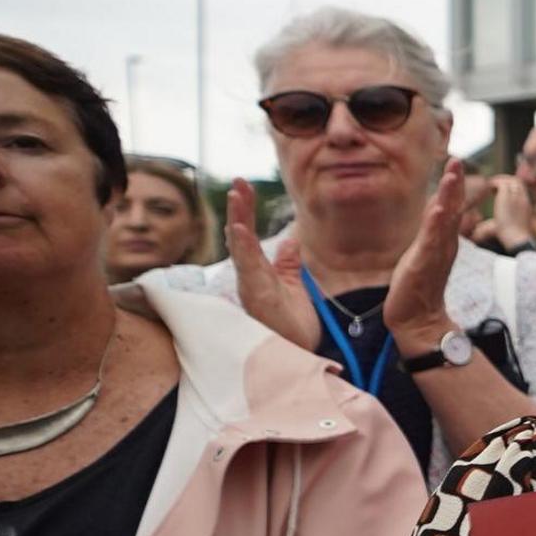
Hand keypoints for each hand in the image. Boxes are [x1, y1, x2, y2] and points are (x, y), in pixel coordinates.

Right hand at [226, 180, 321, 350]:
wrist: (298, 354)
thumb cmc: (292, 326)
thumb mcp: (293, 287)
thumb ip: (288, 264)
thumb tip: (290, 240)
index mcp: (260, 272)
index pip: (250, 236)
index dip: (246, 212)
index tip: (245, 187)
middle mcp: (251, 277)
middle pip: (241, 237)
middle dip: (239, 209)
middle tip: (239, 181)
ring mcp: (252, 287)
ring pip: (241, 248)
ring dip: (239, 221)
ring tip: (237, 196)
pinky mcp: (257, 297)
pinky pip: (248, 269)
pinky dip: (243, 248)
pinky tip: (238, 229)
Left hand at [383, 161, 473, 359]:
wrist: (418, 320)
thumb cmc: (418, 290)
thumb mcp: (422, 256)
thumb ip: (428, 239)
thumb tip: (427, 224)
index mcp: (443, 241)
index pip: (451, 208)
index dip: (453, 186)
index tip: (453, 164)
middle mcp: (445, 244)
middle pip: (454, 208)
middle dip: (455, 183)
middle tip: (456, 160)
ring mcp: (438, 252)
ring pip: (447, 218)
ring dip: (451, 194)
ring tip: (452, 173)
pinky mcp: (426, 262)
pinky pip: (434, 237)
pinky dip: (440, 220)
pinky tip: (442, 205)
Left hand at [478, 173, 535, 252]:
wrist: (517, 238)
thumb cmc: (511, 238)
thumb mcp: (503, 229)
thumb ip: (492, 226)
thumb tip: (475, 234)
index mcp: (525, 206)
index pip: (521, 190)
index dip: (510, 187)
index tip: (498, 190)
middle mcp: (523, 199)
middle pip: (517, 182)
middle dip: (505, 180)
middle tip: (493, 184)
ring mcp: (516, 197)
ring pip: (511, 180)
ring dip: (500, 180)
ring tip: (489, 185)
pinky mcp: (507, 196)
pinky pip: (501, 183)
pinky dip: (494, 183)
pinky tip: (488, 188)